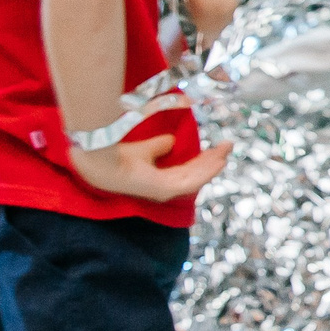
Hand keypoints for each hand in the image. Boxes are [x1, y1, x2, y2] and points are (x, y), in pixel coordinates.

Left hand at [70, 128, 231, 201]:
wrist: (101, 158)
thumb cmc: (115, 154)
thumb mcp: (145, 148)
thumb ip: (159, 146)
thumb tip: (173, 141)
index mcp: (158, 178)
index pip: (186, 170)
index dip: (202, 159)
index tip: (216, 147)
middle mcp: (163, 187)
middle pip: (194, 174)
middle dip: (212, 160)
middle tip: (228, 146)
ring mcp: (164, 190)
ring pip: (196, 178)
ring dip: (213, 165)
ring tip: (227, 152)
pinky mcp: (164, 189)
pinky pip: (192, 181)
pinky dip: (207, 172)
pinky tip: (218, 161)